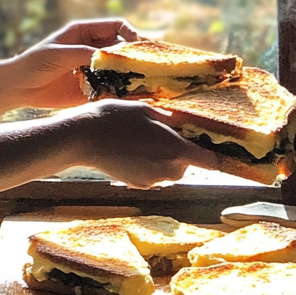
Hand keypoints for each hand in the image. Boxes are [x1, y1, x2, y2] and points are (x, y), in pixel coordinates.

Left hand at [7, 18, 140, 109]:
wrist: (18, 87)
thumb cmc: (35, 63)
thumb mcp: (60, 54)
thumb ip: (85, 53)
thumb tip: (112, 57)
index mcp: (85, 32)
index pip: (117, 26)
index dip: (131, 33)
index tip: (138, 46)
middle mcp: (92, 49)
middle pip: (122, 49)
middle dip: (135, 56)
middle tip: (148, 68)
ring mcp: (93, 69)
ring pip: (120, 70)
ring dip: (131, 75)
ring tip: (144, 84)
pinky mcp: (90, 88)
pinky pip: (111, 88)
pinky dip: (120, 92)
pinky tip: (129, 97)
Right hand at [63, 99, 221, 187]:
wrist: (82, 139)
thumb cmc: (115, 118)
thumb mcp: (147, 109)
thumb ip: (171, 120)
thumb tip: (185, 124)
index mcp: (176, 150)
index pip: (211, 161)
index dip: (213, 153)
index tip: (208, 144)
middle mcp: (168, 170)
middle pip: (188, 165)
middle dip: (181, 151)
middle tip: (164, 132)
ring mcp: (152, 180)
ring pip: (170, 170)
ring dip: (165, 158)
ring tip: (144, 139)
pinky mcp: (138, 185)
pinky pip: (153, 175)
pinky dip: (149, 165)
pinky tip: (132, 150)